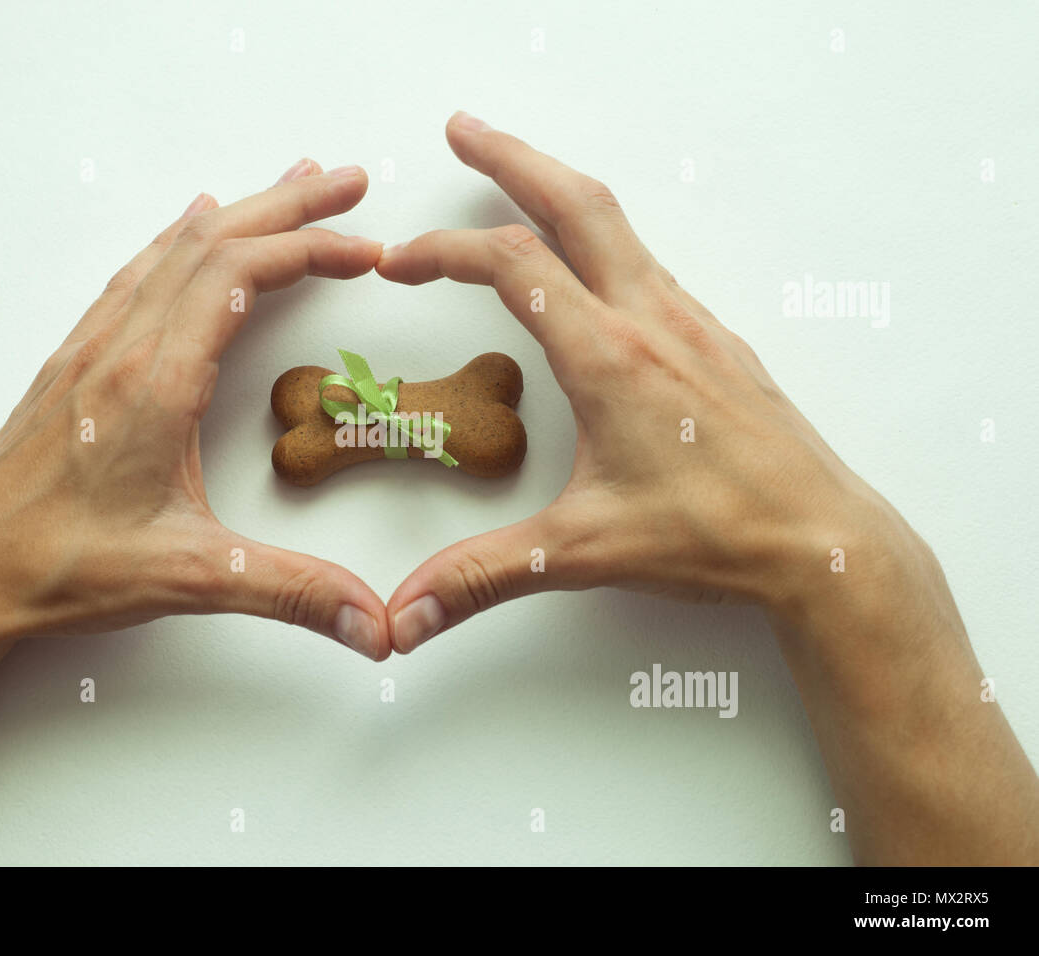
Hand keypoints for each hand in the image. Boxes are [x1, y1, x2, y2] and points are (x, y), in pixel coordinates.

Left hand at [0, 159, 390, 659]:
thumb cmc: (60, 567)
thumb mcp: (191, 578)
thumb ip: (293, 593)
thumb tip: (379, 624)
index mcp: (154, 381)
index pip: (240, 276)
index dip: (312, 249)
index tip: (368, 249)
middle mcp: (120, 348)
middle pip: (213, 242)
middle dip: (290, 205)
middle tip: (350, 181)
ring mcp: (93, 349)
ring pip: (172, 250)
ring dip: (239, 212)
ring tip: (290, 184)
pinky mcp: (76, 363)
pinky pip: (135, 275)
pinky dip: (179, 239)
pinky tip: (188, 227)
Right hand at [377, 112, 910, 652]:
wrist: (825, 543)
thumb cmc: (718, 535)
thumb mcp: (581, 551)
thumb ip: (481, 577)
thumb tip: (403, 614)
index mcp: (610, 356)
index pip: (510, 266)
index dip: (442, 252)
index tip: (397, 263)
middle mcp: (652, 322)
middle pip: (575, 202)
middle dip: (510, 156)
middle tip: (462, 129)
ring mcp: (691, 325)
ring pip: (618, 226)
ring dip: (558, 191)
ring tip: (519, 182)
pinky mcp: (716, 343)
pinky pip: (650, 265)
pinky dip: (603, 240)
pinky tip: (593, 267)